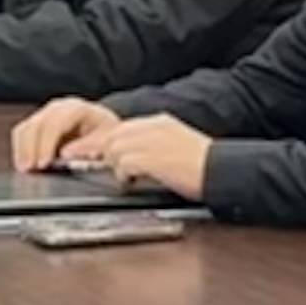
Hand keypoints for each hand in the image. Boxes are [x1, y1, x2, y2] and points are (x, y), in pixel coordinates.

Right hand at [14, 98, 115, 176]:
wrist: (104, 128)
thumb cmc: (107, 135)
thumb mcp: (106, 141)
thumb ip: (87, 146)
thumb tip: (65, 154)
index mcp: (77, 109)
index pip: (55, 123)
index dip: (46, 144)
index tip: (43, 163)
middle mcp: (59, 108)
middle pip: (37, 124)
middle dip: (30, 148)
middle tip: (29, 169)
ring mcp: (47, 114)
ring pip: (26, 127)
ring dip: (22, 150)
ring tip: (24, 169)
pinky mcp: (39, 123)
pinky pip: (23, 133)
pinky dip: (21, 149)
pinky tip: (23, 163)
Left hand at [76, 113, 214, 201]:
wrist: (223, 171)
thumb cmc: (204, 166)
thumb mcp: (177, 146)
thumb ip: (153, 146)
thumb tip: (129, 158)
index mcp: (160, 122)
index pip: (121, 128)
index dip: (102, 143)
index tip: (82, 152)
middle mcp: (154, 127)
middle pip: (112, 136)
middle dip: (102, 153)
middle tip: (97, 167)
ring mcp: (152, 141)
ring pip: (114, 149)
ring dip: (116, 165)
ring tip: (130, 177)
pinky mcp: (152, 158)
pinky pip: (124, 164)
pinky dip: (125, 175)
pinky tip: (137, 181)